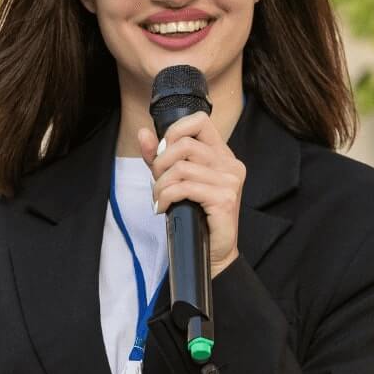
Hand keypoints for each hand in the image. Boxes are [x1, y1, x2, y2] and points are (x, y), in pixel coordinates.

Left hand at [137, 111, 244, 276]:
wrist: (213, 251)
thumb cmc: (195, 216)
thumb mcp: (175, 181)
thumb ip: (159, 157)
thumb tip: (143, 133)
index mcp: (222, 155)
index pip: (200, 121)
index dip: (175, 131)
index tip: (162, 152)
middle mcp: (230, 164)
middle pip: (186, 144)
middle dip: (161, 163)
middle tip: (156, 182)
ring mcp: (230, 181)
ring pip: (182, 168)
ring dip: (161, 185)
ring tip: (160, 199)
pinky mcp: (224, 199)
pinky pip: (185, 188)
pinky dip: (166, 197)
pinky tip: (164, 208)